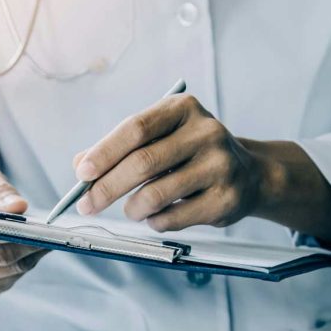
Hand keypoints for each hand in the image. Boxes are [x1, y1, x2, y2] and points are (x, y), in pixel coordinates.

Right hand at [0, 166, 48, 298]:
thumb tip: (19, 207)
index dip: (0, 233)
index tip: (30, 225)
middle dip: (26, 243)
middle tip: (52, 233)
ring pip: (6, 270)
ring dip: (30, 255)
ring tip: (49, 238)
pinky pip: (8, 281)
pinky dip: (26, 265)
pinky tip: (37, 251)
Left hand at [72, 94, 265, 231]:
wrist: (250, 174)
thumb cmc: (187, 153)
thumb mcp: (158, 137)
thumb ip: (118, 148)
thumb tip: (80, 166)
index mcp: (182, 108)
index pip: (135, 128)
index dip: (104, 152)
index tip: (81, 173)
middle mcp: (206, 132)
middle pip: (142, 163)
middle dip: (106, 188)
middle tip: (86, 204)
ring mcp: (220, 166)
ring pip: (155, 195)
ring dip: (131, 208)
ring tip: (130, 209)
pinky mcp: (226, 199)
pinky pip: (172, 218)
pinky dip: (153, 221)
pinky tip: (156, 215)